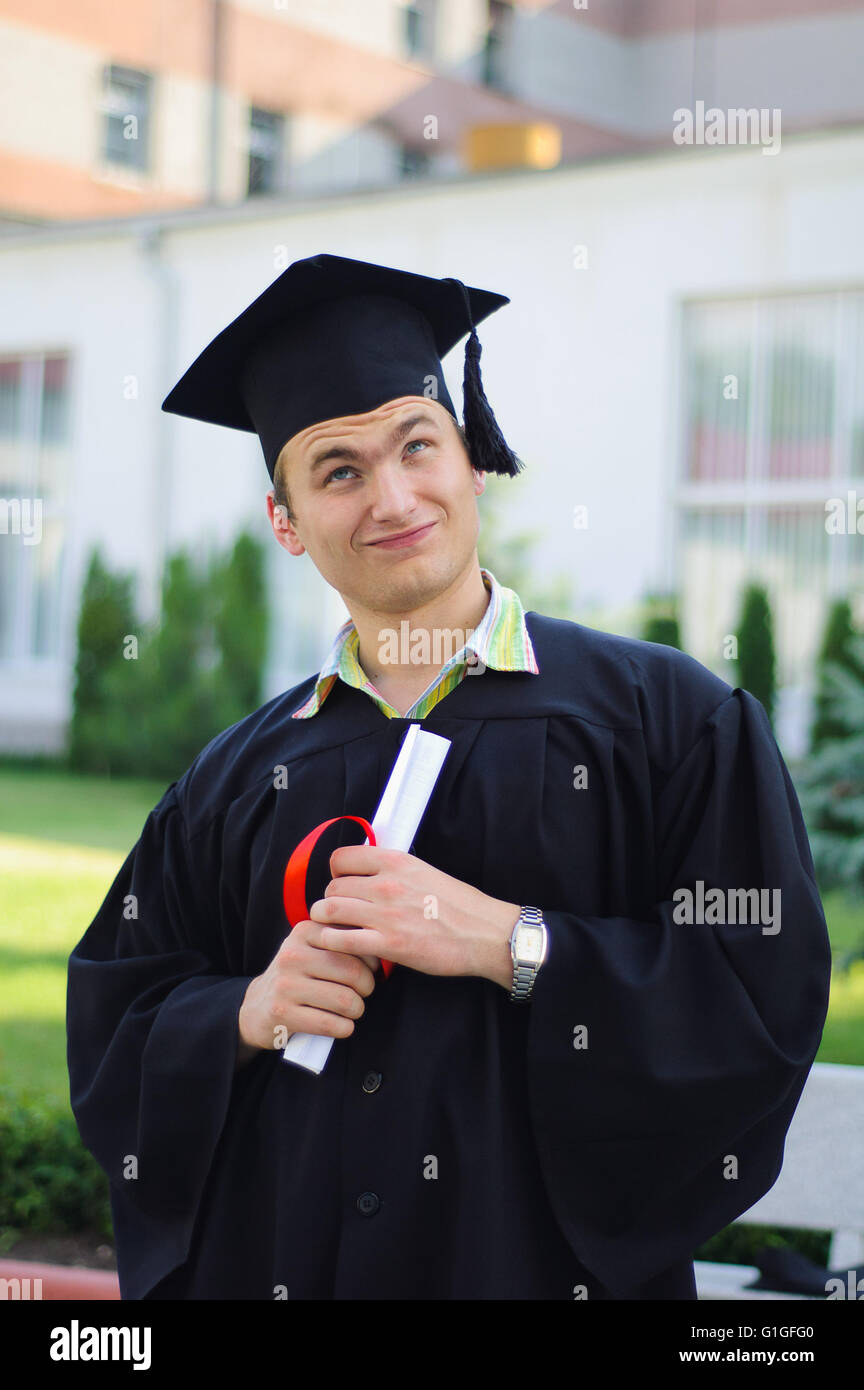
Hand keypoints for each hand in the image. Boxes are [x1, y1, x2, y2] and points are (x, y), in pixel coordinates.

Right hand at [237, 918, 379, 1058]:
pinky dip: (345, 1028)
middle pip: (352, 972)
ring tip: (352, 1009)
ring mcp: (285, 985)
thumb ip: (342, 941)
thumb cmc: (298, 976)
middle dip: (367, 988)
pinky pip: (331, 1024)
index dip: (370, 961)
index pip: (353, 943)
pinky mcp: (283, 1014)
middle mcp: (292, 955)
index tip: (369, 971)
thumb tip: (382, 948)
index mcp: (304, 932)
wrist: (256, 1007)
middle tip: (363, 994)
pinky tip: (342, 1025)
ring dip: (357, 1010)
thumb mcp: (312, 948)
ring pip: (345, 1000)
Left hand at [309, 845, 519, 987]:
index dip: (335, 872)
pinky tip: (337, 946)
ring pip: (330, 910)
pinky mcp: (388, 944)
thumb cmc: (460, 906)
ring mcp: (386, 914)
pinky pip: (340, 940)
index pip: (342, 857)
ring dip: (324, 920)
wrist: (484, 933)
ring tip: (330, 927)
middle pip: (333, 886)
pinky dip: (331, 942)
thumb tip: (370, 873)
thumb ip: (395, 871)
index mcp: (397, 862)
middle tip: (336, 912)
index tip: (341, 883)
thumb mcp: (425, 872)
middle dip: (329, 900)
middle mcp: (387, 883)